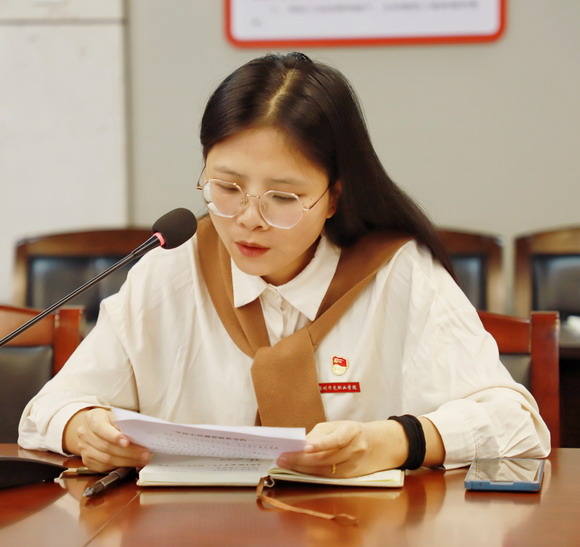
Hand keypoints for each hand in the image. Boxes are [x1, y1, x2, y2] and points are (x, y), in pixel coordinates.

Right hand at [63, 408, 150, 471]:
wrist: (92, 426)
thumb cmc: (107, 419)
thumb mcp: (114, 415)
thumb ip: (123, 423)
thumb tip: (138, 434)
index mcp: (92, 418)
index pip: (101, 428)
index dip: (114, 436)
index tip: (127, 442)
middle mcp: (85, 434)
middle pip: (107, 446)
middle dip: (128, 452)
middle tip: (145, 453)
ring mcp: (84, 448)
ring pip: (107, 459)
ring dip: (127, 461)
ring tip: (142, 459)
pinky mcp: (87, 460)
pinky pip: (105, 466)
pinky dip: (120, 465)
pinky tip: (132, 463)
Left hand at [276, 420, 408, 477]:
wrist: (380, 444)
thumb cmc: (353, 432)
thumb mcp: (338, 425)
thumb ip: (320, 435)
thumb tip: (299, 445)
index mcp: (352, 431)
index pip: (335, 439)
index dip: (320, 444)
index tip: (304, 446)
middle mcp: (355, 450)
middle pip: (326, 458)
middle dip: (301, 459)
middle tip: (282, 458)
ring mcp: (354, 466)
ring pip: (325, 470)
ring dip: (303, 468)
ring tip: (286, 464)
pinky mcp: (351, 478)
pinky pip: (328, 477)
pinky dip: (312, 474)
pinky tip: (299, 471)